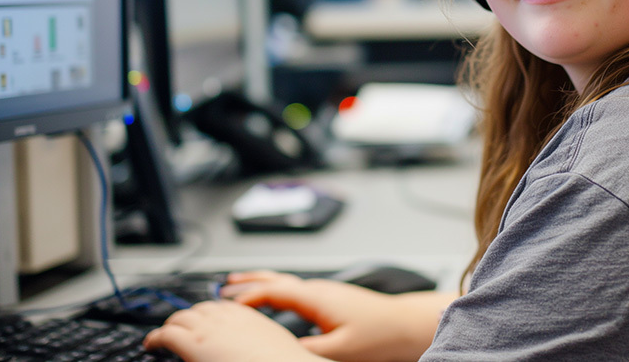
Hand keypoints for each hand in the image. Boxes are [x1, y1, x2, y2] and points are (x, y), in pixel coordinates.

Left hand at [143, 299, 322, 361]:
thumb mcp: (268, 343)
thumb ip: (255, 338)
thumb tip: (252, 346)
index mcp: (246, 316)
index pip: (220, 307)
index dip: (207, 314)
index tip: (202, 321)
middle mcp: (225, 318)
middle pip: (198, 309)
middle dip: (187, 317)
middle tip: (179, 328)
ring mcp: (208, 329)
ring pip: (180, 318)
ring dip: (172, 325)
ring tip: (163, 335)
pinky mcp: (192, 343)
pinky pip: (166, 334)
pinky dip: (155, 337)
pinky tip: (151, 344)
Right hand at [222, 270, 453, 361]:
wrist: (406, 324)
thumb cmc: (380, 334)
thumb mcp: (339, 350)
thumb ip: (306, 348)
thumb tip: (280, 349)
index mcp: (316, 298)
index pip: (273, 290)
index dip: (246, 297)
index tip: (225, 306)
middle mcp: (319, 289)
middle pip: (276, 279)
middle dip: (248, 282)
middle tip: (222, 288)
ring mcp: (326, 291)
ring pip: (286, 282)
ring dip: (261, 283)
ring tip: (240, 286)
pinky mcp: (331, 298)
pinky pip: (295, 289)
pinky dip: (276, 290)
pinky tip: (274, 300)